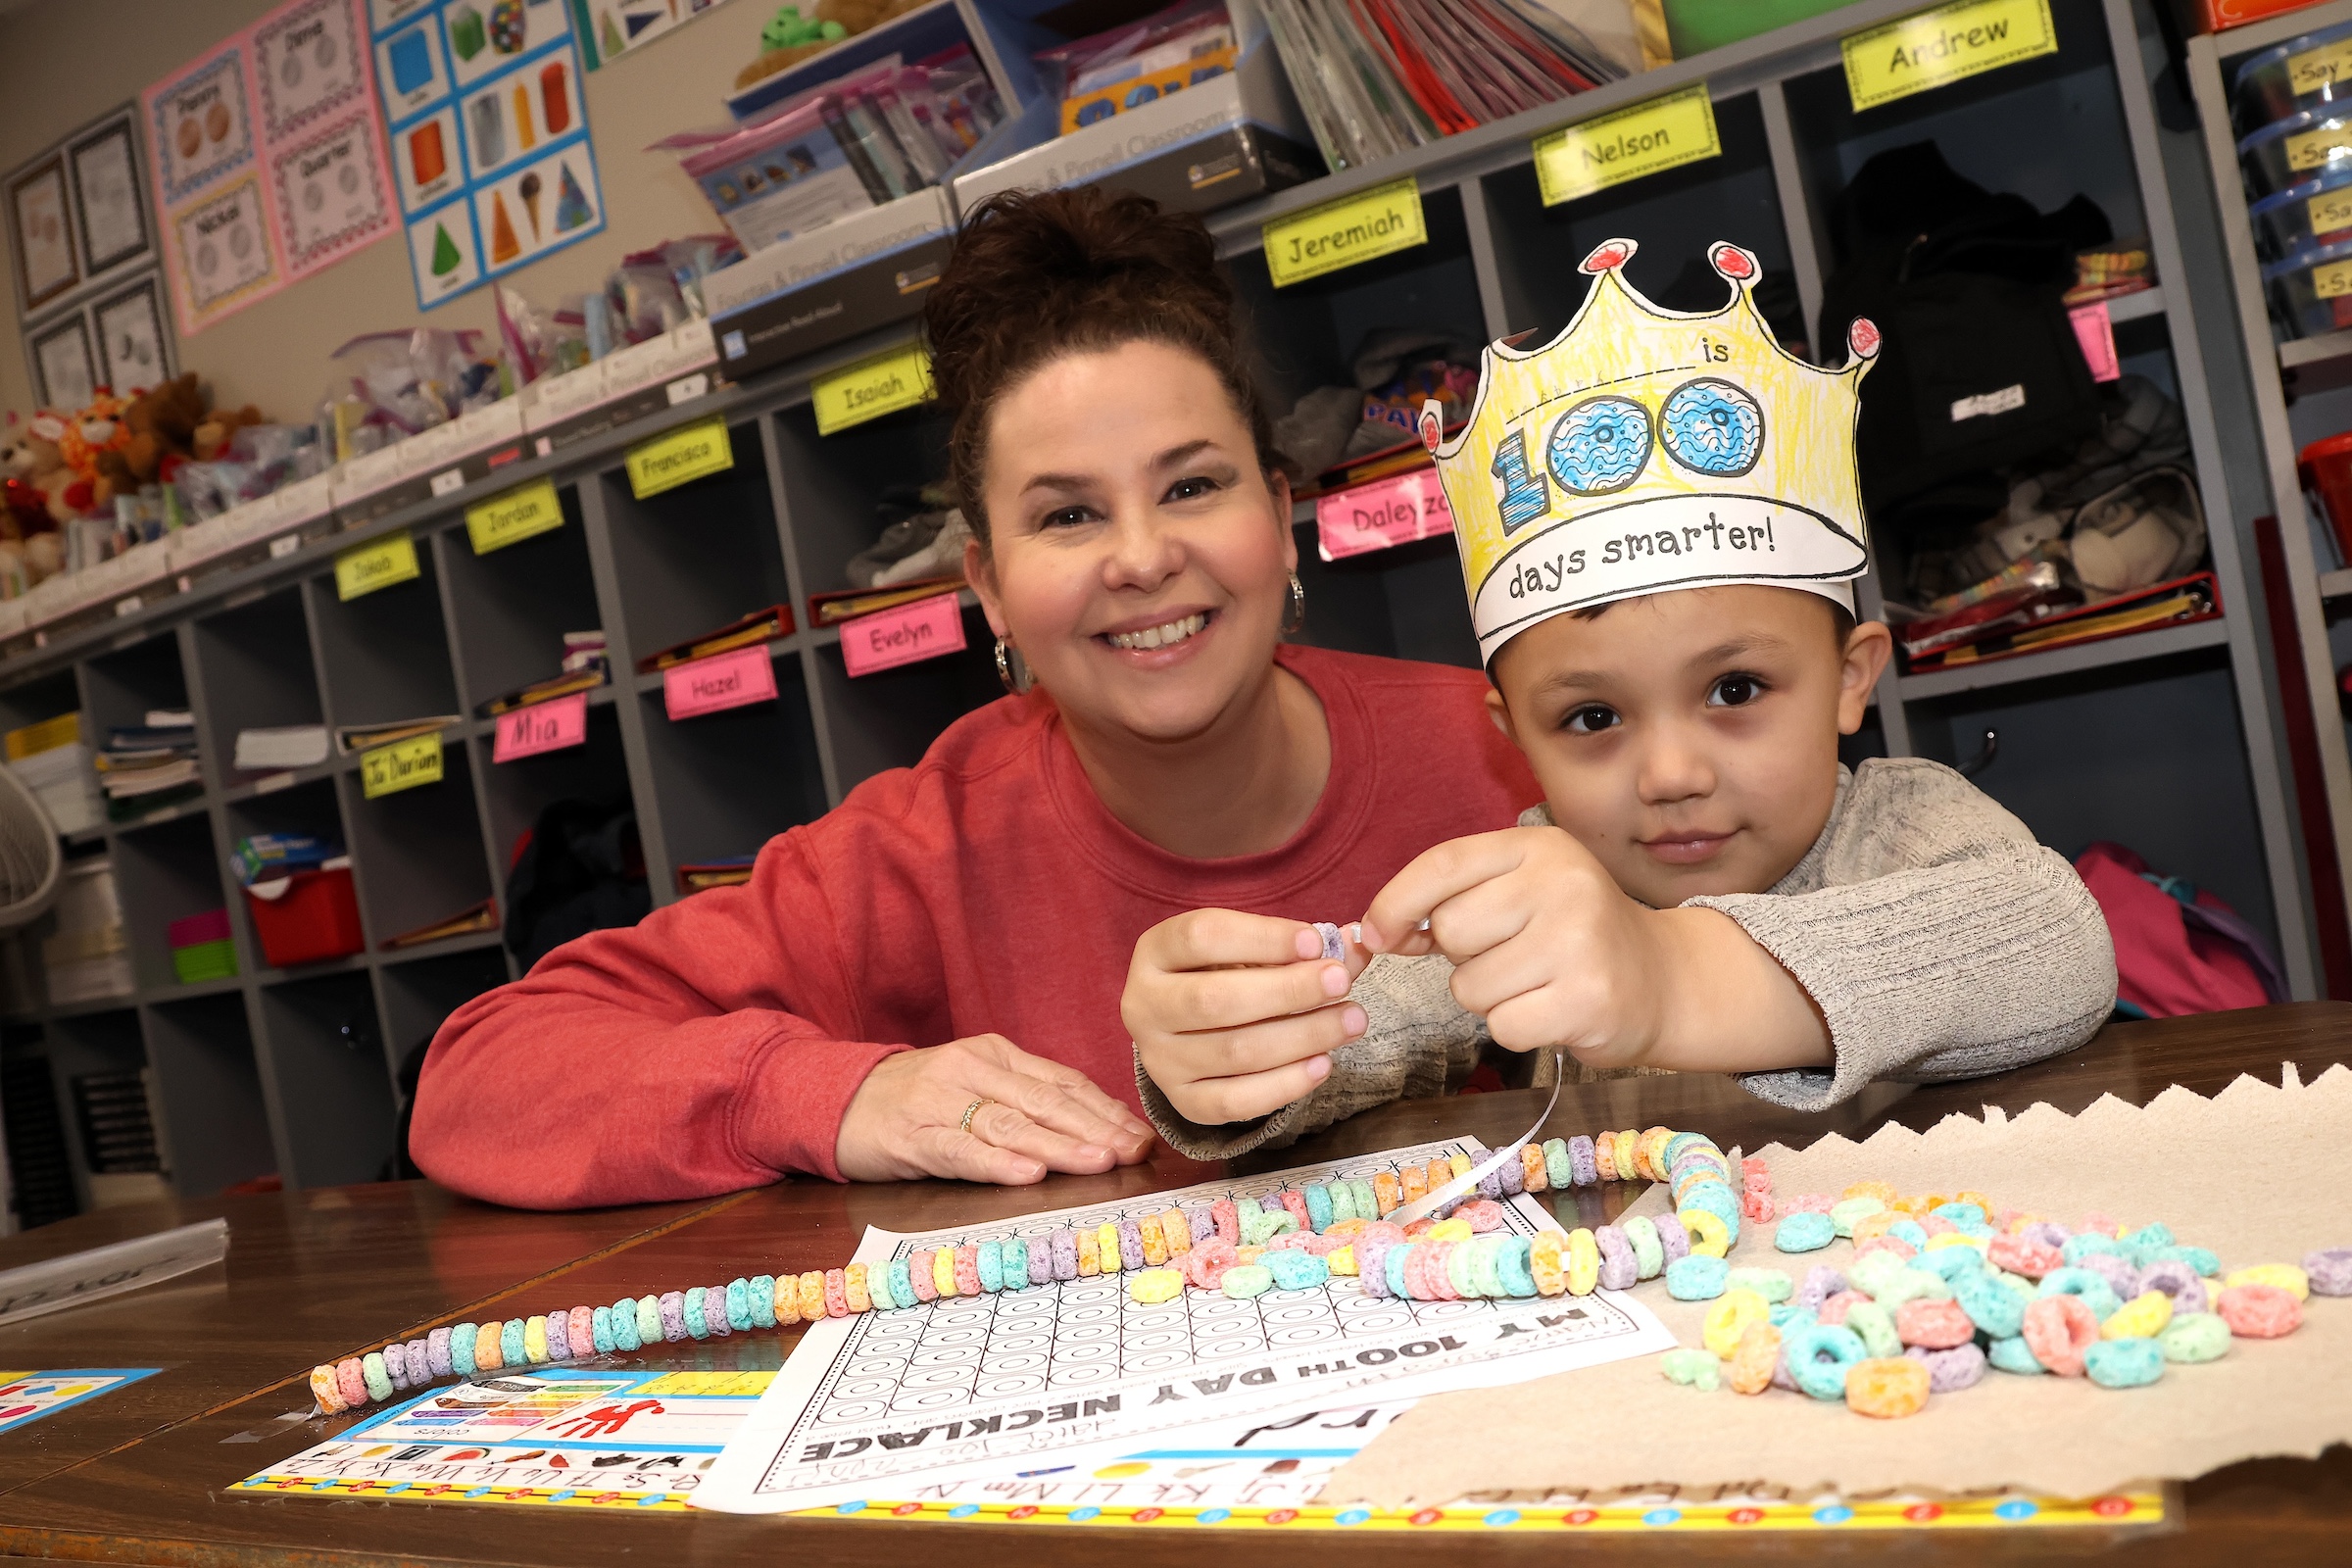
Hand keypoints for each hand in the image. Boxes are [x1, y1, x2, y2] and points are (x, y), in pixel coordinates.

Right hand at [835, 1034, 1155, 1184]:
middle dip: (1096, 1128)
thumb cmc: (917, 1099)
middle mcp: (971, 1070)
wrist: (836, 1098)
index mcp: (994, 1055)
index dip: (1106, 1109)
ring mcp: (939, 1101)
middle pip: (1045, 1100)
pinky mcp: (909, 1136)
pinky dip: (997, 1162)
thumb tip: (1102, 1130)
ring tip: (1099, 1160)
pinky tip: (1028, 1172)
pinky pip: (960, 1149)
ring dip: (1059, 1143)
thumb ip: (1029, 1102)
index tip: (1143, 1136)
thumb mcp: (976, 1087)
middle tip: (1134, 1153)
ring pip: (1010, 1123)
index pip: (1062, 1081)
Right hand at [1124, 909, 1369, 1125]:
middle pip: (1214, 1001)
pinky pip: (1235, 1102)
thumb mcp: (1249, 948)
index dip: (1262, 938)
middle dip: (1288, 991)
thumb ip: (1299, 947)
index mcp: (1154, 951)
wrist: (1188, 1027)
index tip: (1316, 942)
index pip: (1202, 937)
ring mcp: (1159, 1060)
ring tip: (1352, 1020)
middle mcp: (1143, 1006)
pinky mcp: (1183, 1102)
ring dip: (1301, 1036)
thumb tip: (1356, 948)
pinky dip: (1284, 1085)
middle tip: (1341, 982)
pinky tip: (1322, 1063)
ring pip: (1232, 1052)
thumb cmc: (1224, 974)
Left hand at [1360, 826, 1670, 1069]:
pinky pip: (1502, 1026)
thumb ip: (1454, 899)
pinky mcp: (1587, 999)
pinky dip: (1515, 1027)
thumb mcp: (1523, 891)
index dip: (1395, 902)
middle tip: (1509, 954)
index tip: (1374, 934)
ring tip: (1535, 982)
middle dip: (1462, 955)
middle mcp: (1563, 884)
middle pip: (1451, 929)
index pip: (1442, 863)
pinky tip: (1551, 1010)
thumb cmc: (1573, 935)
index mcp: (1539, 848)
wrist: (1663, 980)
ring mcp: (1579, 941)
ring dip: (1489, 996)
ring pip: (1470, 985)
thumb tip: (1375, 932)